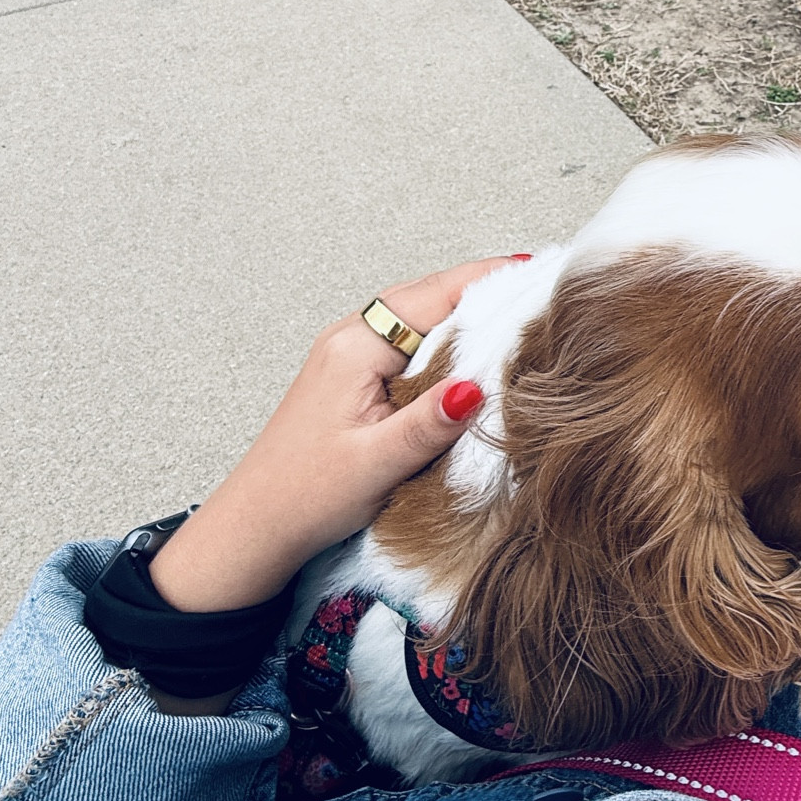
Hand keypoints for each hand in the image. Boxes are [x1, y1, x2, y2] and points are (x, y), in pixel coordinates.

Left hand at [149, 259, 516, 614]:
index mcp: (356, 347)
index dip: (491, 281)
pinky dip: (447, 338)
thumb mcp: (377, 463)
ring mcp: (350, 352)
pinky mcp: (354, 374)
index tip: (542, 274)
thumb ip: (428, 424)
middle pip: (430, 295)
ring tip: (521, 316)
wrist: (256, 525)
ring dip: (467, 313)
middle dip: (486, 290)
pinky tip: (474, 353)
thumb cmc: (306, 495)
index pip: (436, 294)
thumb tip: (476, 387)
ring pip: (421, 316)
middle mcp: (350, 337)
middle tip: (544, 290)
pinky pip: (409, 340)